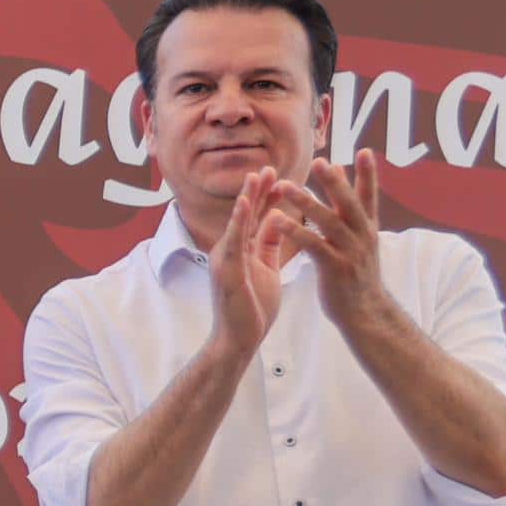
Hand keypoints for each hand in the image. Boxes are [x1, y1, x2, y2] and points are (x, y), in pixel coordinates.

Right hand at [205, 170, 294, 353]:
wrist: (240, 339)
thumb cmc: (253, 309)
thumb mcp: (267, 269)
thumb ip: (270, 245)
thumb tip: (279, 220)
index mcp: (242, 250)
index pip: (257, 217)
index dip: (267, 196)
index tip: (280, 175)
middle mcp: (230, 250)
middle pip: (246, 214)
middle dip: (258, 189)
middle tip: (269, 166)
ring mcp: (225, 258)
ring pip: (238, 222)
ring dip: (248, 197)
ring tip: (257, 176)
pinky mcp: (225, 269)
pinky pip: (233, 240)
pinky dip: (239, 220)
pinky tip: (246, 203)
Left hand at [275, 155, 393, 325]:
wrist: (365, 312)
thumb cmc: (357, 273)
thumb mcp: (360, 240)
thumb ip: (351, 210)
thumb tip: (342, 175)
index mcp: (368, 229)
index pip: (370, 196)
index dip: (368, 175)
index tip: (364, 151)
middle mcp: (363, 237)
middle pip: (349, 204)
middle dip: (334, 182)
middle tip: (319, 162)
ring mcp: (351, 252)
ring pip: (329, 222)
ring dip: (306, 202)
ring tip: (284, 186)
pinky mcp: (335, 269)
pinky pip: (313, 246)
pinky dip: (296, 232)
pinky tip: (279, 220)